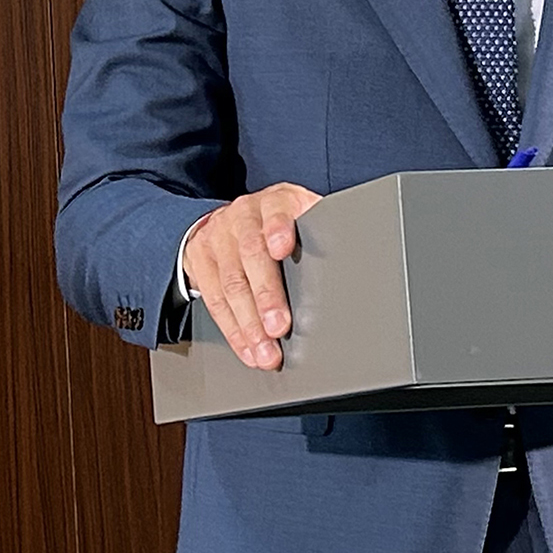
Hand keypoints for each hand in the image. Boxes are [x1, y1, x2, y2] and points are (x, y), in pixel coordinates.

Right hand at [182, 184, 321, 370]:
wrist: (229, 219)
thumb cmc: (276, 223)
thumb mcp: (300, 214)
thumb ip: (318, 229)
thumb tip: (353, 252)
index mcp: (273, 202)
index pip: (275, 210)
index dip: (278, 228)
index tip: (282, 249)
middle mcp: (241, 217)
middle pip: (251, 255)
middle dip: (265, 295)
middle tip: (279, 326)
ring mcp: (217, 239)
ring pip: (230, 284)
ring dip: (249, 323)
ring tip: (266, 350)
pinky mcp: (199, 262)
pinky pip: (214, 301)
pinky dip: (233, 330)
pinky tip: (248, 348)